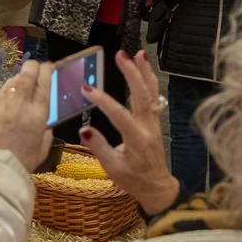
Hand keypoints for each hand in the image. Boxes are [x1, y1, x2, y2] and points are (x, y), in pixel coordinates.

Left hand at [0, 59, 53, 171]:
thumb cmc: (21, 161)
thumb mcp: (43, 149)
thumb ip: (46, 133)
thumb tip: (45, 124)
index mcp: (38, 114)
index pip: (44, 83)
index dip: (47, 70)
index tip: (49, 66)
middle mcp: (21, 105)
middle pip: (27, 74)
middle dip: (33, 66)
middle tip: (35, 66)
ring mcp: (3, 105)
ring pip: (13, 80)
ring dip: (20, 76)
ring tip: (24, 79)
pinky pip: (1, 91)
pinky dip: (8, 88)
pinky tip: (11, 91)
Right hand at [78, 50, 181, 214]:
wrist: (157, 187)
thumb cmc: (133, 180)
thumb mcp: (112, 168)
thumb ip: (99, 147)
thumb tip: (84, 129)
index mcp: (137, 139)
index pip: (119, 115)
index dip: (103, 101)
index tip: (87, 89)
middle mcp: (148, 127)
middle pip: (141, 95)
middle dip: (132, 73)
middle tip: (120, 56)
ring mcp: (153, 123)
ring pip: (151, 93)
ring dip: (144, 72)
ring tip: (138, 54)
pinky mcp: (154, 122)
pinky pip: (153, 97)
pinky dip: (149, 81)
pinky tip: (144, 69)